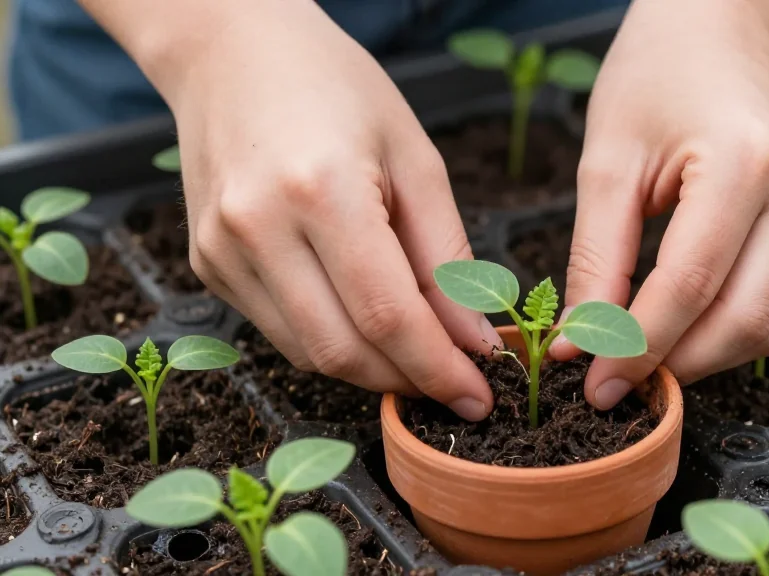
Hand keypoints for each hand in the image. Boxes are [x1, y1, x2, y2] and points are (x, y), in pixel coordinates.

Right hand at [161, 2, 499, 419]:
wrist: (232, 51)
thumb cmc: (337, 89)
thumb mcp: (415, 158)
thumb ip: (446, 257)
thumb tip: (472, 341)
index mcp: (321, 190)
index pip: (387, 314)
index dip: (437, 368)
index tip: (478, 396)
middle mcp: (258, 228)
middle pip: (342, 350)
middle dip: (407, 380)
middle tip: (454, 383)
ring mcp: (221, 251)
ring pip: (308, 353)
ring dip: (370, 369)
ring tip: (416, 353)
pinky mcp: (207, 264)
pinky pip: (280, 330)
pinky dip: (330, 340)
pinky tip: (362, 320)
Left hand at [550, 0, 768, 408]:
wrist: (717, 27)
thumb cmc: (654, 76)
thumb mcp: (607, 163)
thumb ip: (595, 260)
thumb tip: (580, 344)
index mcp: (746, 165)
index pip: (690, 286)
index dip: (636, 347)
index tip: (592, 383)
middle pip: (744, 321)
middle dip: (676, 365)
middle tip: (614, 383)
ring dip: (704, 358)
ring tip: (641, 361)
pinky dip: (727, 332)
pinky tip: (678, 332)